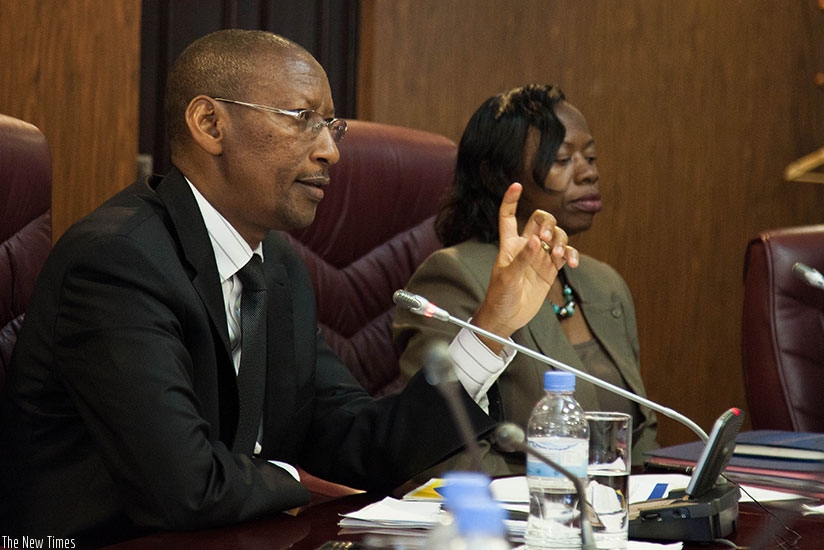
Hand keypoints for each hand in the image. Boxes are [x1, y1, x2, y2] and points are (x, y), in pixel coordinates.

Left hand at [471, 182, 578, 352]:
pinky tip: (572, 262)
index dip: (511, 201)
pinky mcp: (550, 270)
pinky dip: (571, 255)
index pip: (508, 216)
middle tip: (545, 238)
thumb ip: (522, 259)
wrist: (507, 318)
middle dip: (547, 223)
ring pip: (555, 236)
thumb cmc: (499, 296)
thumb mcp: (507, 278)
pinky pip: (564, 255)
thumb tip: (535, 242)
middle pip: (540, 221)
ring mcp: (539, 257)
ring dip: (560, 240)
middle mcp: (526, 246)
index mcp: (509, 244)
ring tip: (558, 255)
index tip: (517, 186)